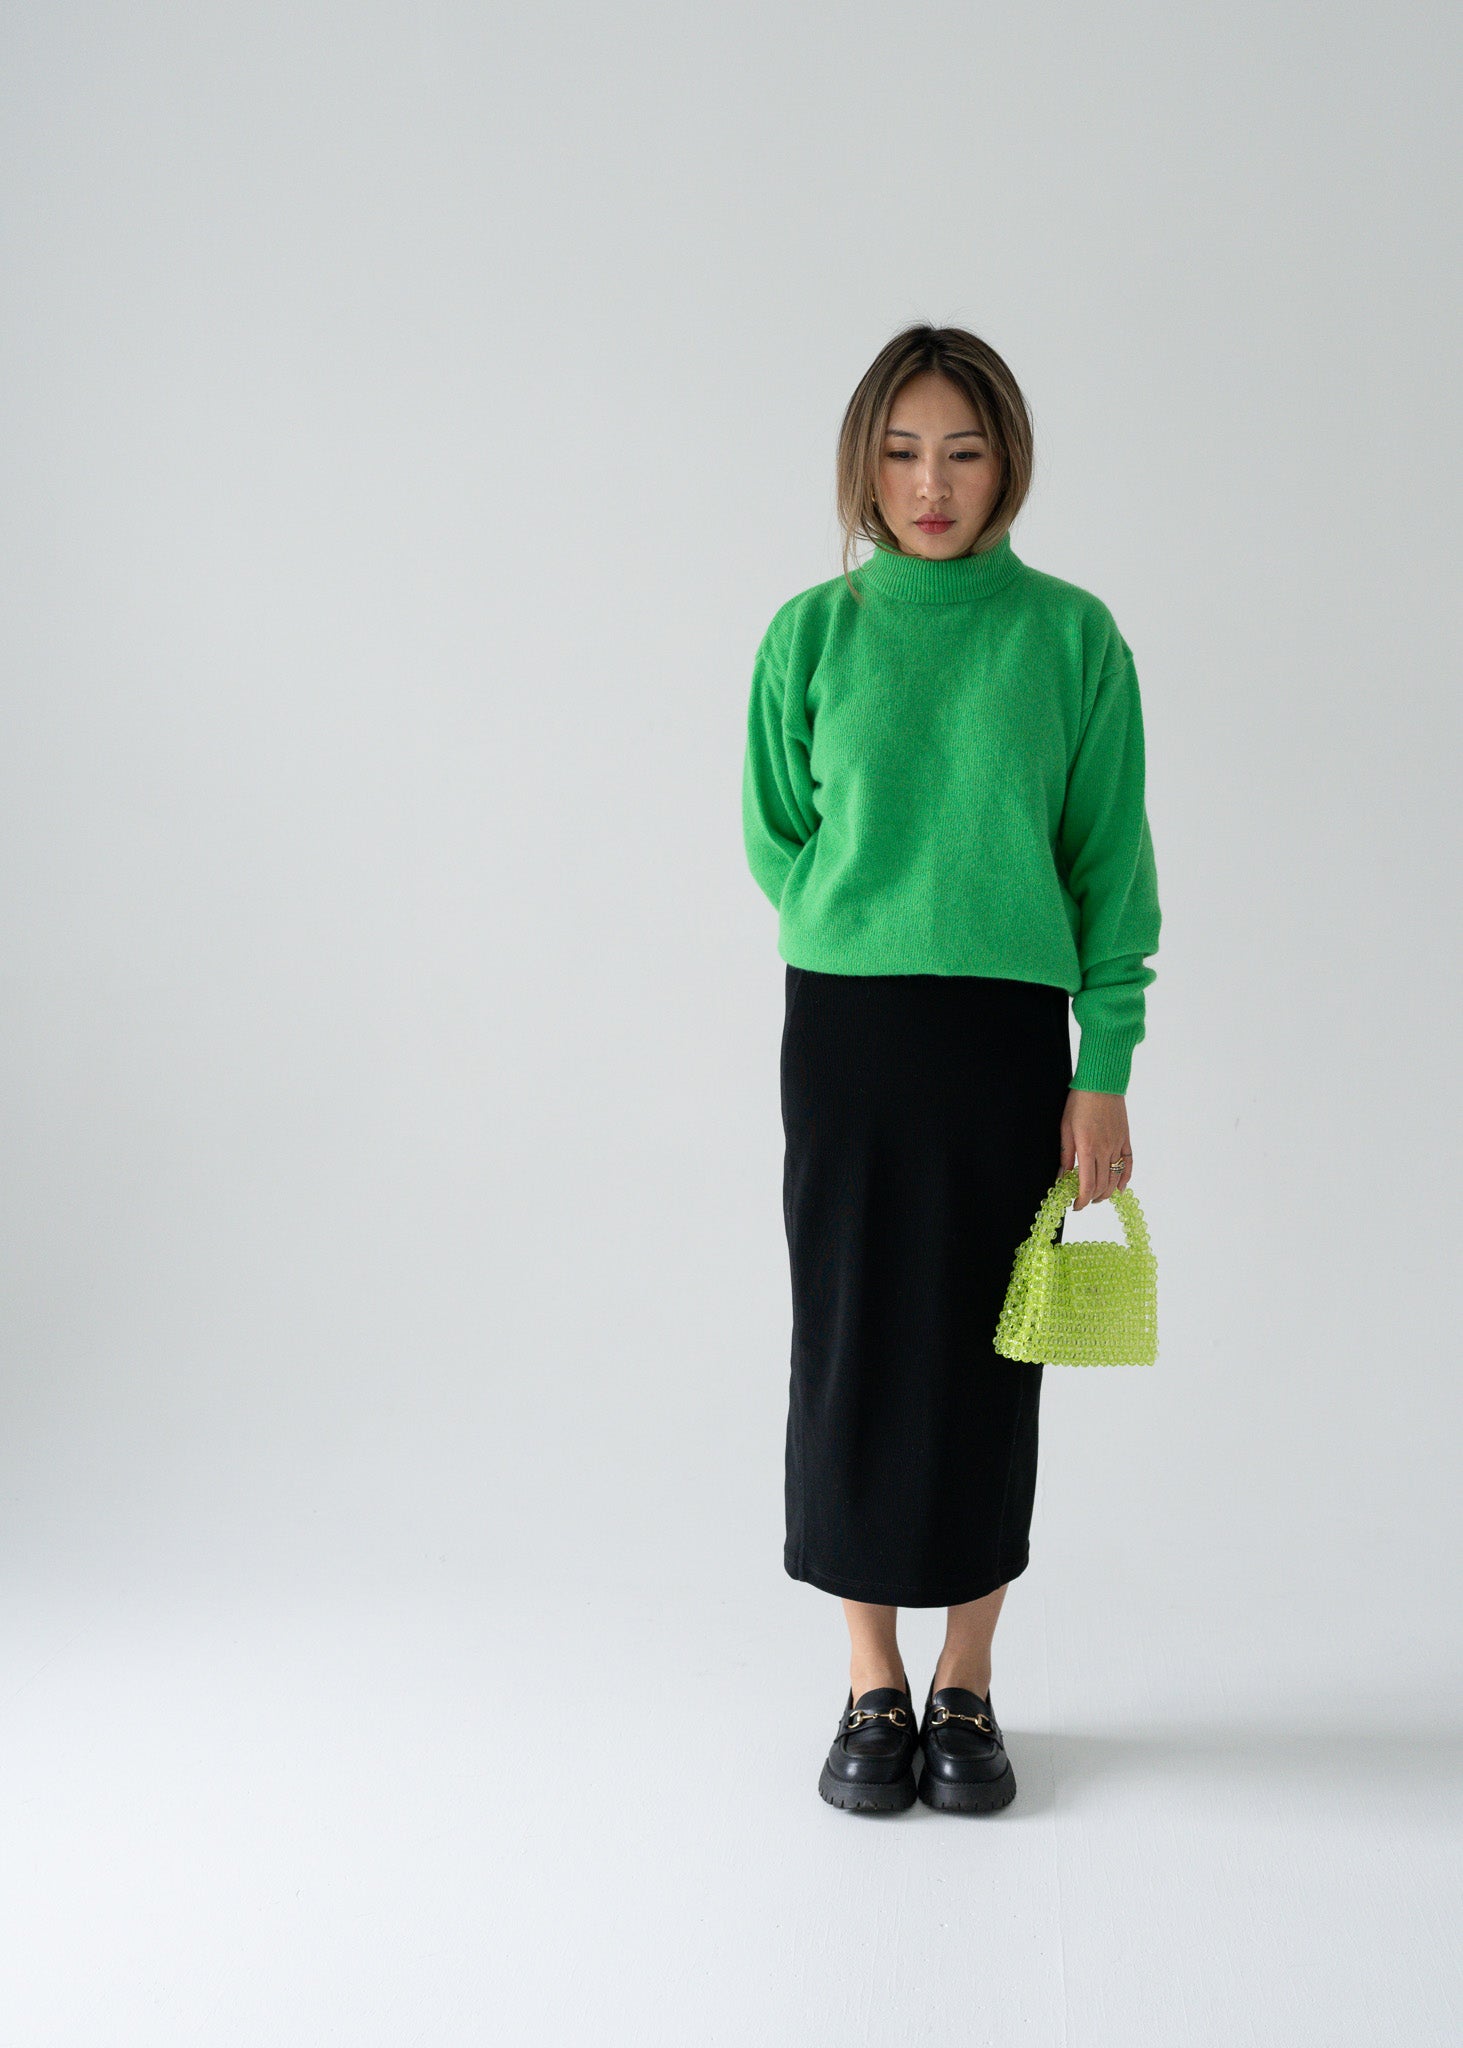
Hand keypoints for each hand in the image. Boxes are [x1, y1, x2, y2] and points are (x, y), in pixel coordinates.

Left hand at [1060, 1090, 1132, 1208]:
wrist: (1101, 1083)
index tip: (1076, 1206)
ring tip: (1097, 1196)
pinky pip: (1128, 1164)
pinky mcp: (1125, 1140)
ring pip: (1116, 1178)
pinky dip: (1125, 1178)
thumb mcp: (1065, 1128)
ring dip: (1107, 1192)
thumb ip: (1066, 1155)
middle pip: (1103, 1185)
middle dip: (1092, 1198)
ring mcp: (1118, 1145)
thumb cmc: (1080, 1102)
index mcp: (1088, 1149)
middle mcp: (1105, 1150)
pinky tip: (1120, 1188)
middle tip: (1083, 1200)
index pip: (1087, 1185)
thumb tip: (1062, 1177)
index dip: (1082, 1200)